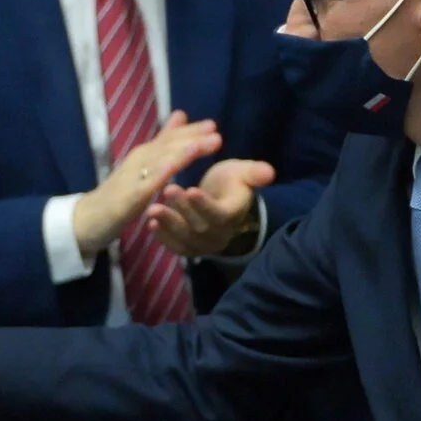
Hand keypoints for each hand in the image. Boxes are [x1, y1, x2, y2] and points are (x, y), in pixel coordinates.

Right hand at [71, 113, 222, 257]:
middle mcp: (139, 161)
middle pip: (167, 146)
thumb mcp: (143, 165)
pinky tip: (172, 168)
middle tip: (214, 130)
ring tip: (200, 145)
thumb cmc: (118, 193)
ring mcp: (133, 178)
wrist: (87, 218)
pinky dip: (159, 174)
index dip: (190, 131)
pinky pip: (146, 184)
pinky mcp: (128, 197)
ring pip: (159, 161)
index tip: (212, 125)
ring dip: (181, 152)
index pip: (169, 138)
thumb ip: (162, 142)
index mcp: (144, 155)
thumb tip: (181, 116)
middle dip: (191, 138)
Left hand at [144, 158, 276, 258]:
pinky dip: (164, 237)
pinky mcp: (191, 248)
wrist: (222, 201)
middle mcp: (220, 234)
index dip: (205, 205)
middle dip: (182, 209)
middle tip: (168, 191)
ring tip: (153, 209)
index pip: (219, 214)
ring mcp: (205, 244)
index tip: (191, 190)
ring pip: (186, 238)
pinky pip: (177, 247)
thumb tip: (270, 172)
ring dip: (169, 224)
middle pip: (200, 226)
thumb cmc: (231, 182)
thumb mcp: (242, 173)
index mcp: (233, 214)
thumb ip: (254, 173)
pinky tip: (151, 224)